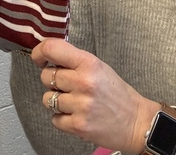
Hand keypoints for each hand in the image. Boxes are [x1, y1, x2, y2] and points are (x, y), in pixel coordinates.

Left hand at [33, 39, 160, 153]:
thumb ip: (75, 61)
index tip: (39, 58)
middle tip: (68, 86)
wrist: (136, 122)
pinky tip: (77, 115)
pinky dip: (62, 119)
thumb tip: (48, 56)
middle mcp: (83, 82)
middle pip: (46, 76)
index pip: (52, 49)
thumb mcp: (99, 67)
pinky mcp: (78, 126)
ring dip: (56, 102)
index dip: (39, 52)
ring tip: (75, 102)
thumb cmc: (117, 93)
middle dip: (52, 81)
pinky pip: (54, 119)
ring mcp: (80, 105)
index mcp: (89, 63)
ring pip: (47, 99)